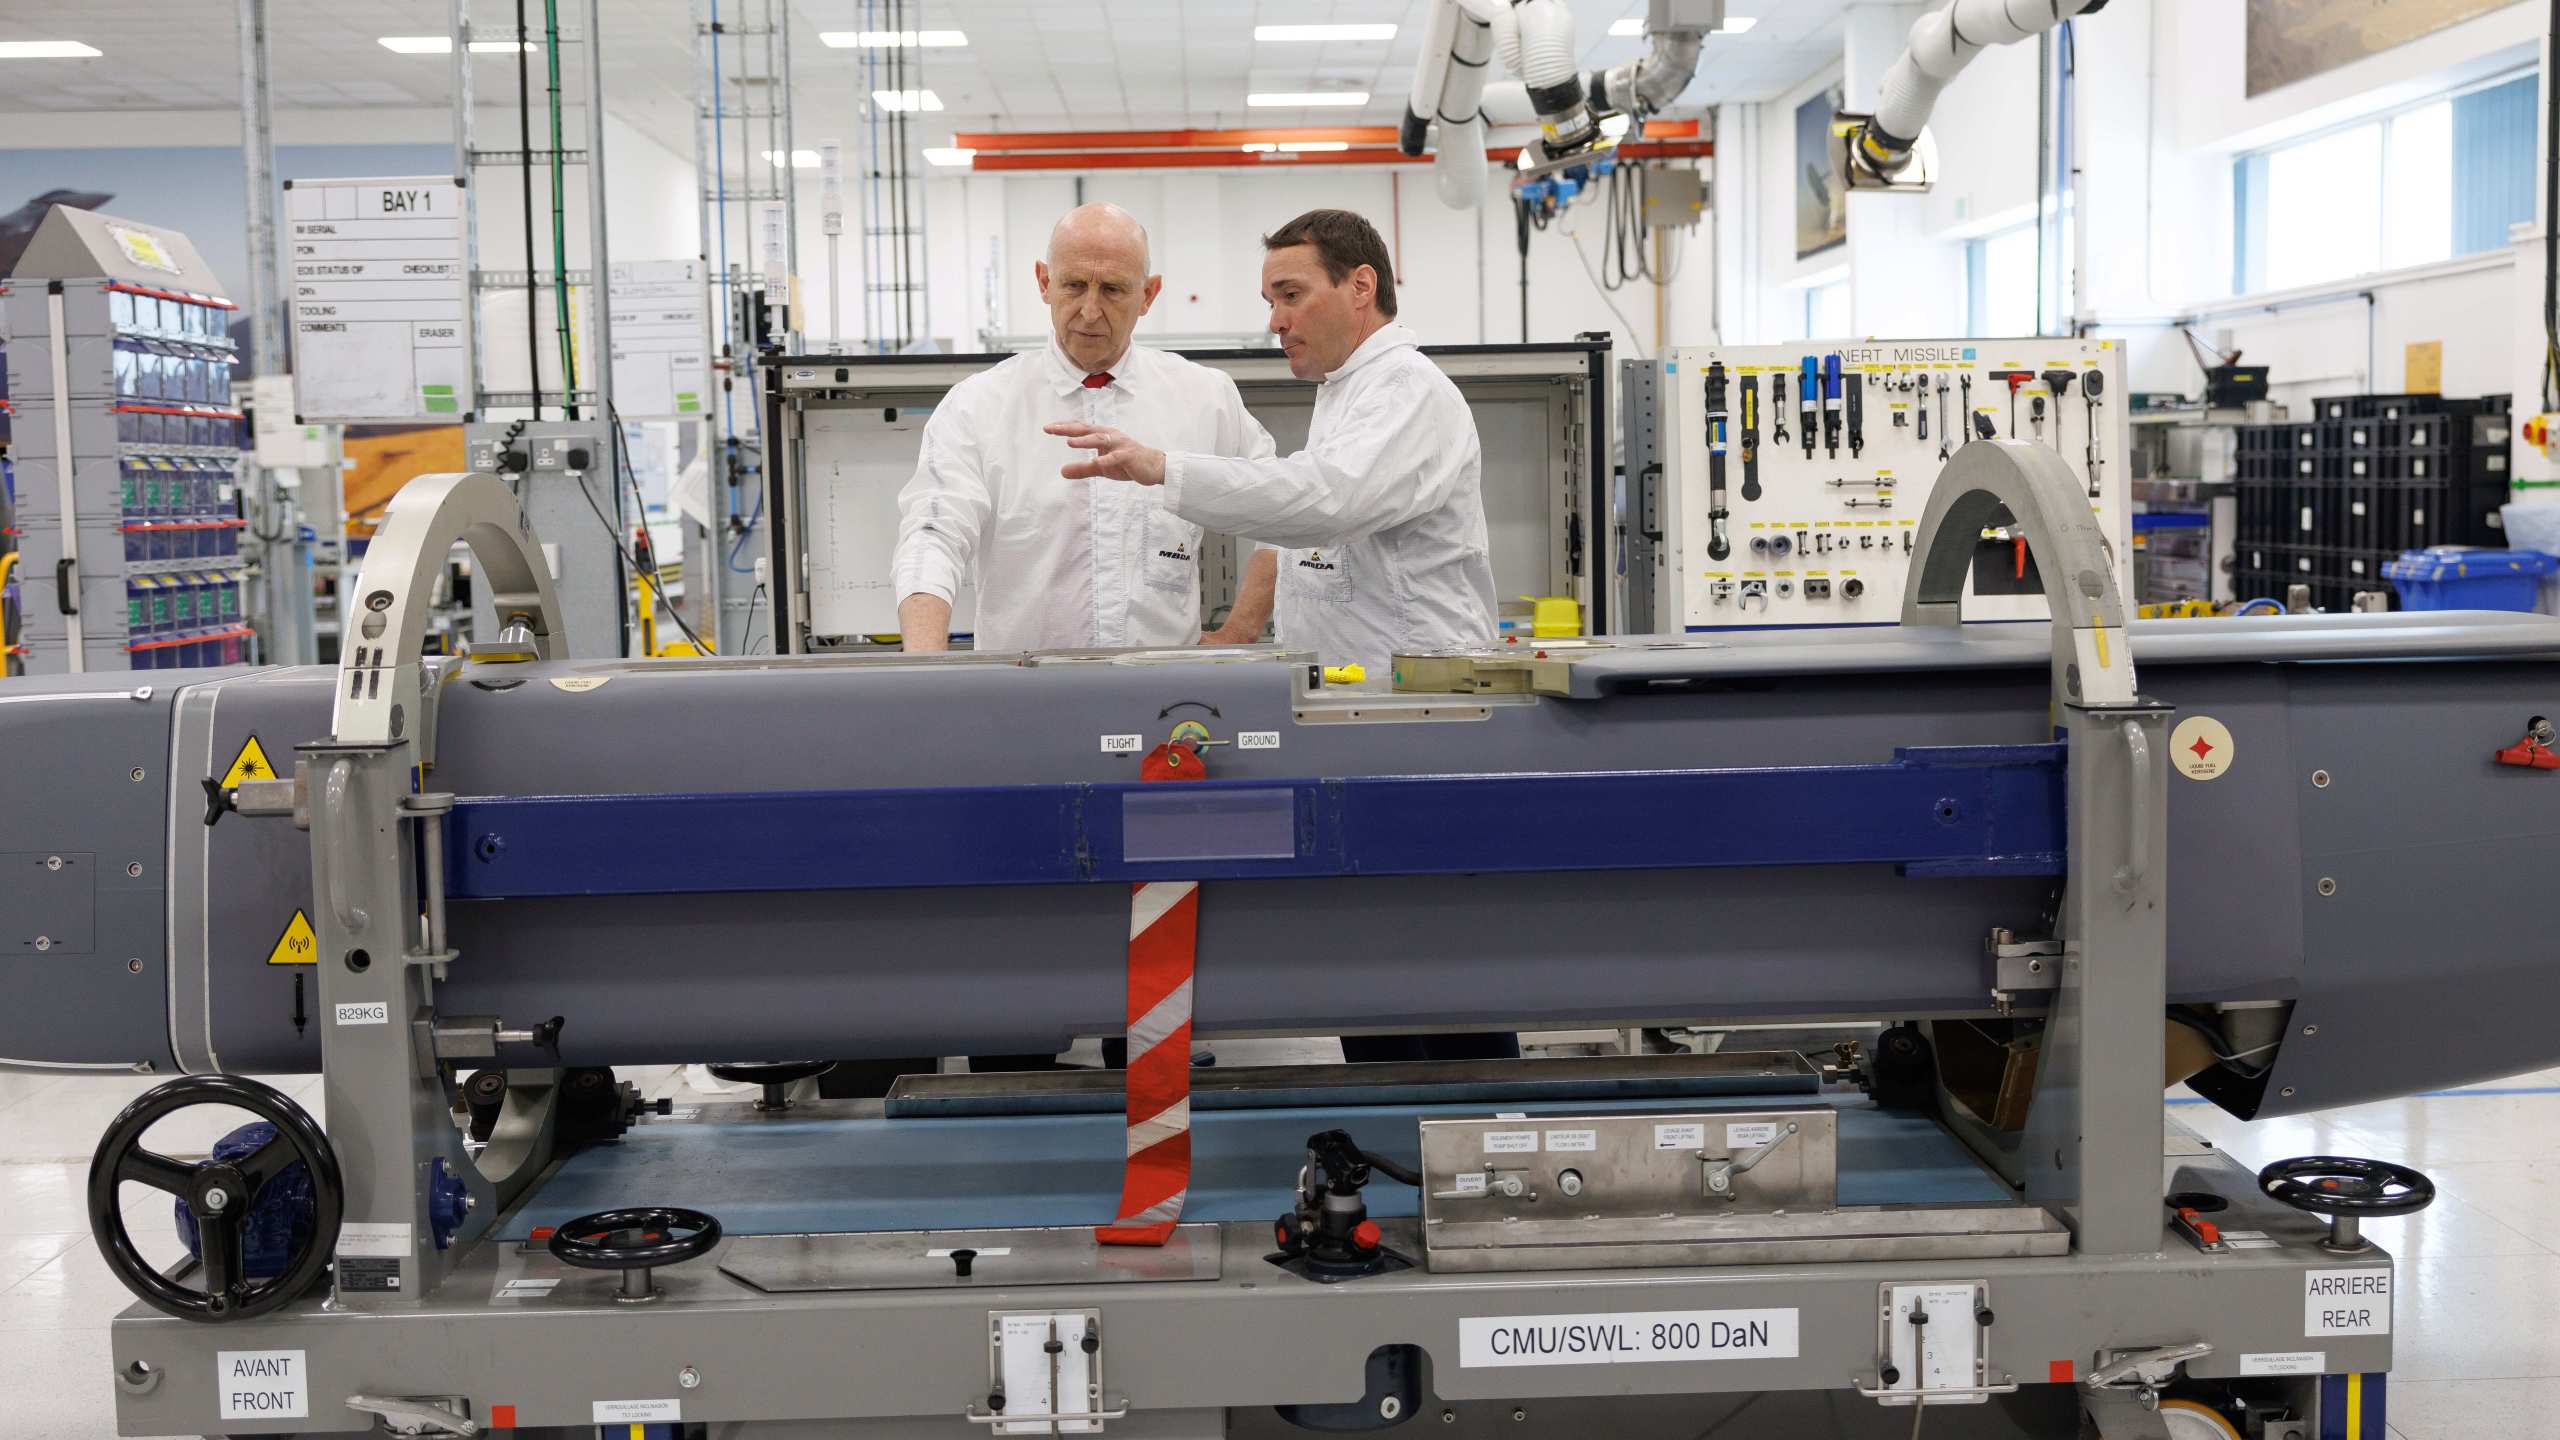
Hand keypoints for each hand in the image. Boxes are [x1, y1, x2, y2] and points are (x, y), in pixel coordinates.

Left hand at [1046, 421, 1166, 486]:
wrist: (1154, 467)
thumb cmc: (1127, 463)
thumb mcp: (1100, 468)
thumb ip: (1082, 469)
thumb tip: (1062, 471)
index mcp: (1102, 435)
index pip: (1080, 428)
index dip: (1064, 427)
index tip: (1047, 428)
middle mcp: (1110, 436)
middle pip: (1086, 429)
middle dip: (1068, 428)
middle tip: (1051, 429)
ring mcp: (1120, 444)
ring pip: (1100, 439)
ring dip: (1084, 440)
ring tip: (1069, 442)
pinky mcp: (1129, 455)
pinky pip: (1115, 457)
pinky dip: (1105, 459)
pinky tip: (1096, 462)